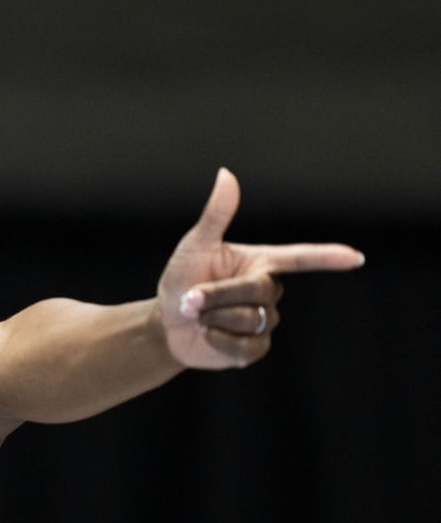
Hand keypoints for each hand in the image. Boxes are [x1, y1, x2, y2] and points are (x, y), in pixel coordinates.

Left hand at [157, 168, 363, 369]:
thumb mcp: (196, 245)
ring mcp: (264, 321)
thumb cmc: (180, 278)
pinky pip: (246, 347)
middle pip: (258, 290)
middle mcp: (267, 290)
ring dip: (214, 317)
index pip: (299, 258)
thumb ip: (216, 214)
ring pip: (251, 319)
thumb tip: (226, 174)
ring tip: (198, 315)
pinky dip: (218, 341)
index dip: (327, 257)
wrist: (166, 323)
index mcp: (260, 262)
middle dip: (218, 294)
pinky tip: (207, 335)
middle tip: (190, 297)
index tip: (355, 257)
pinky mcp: (254, 348)